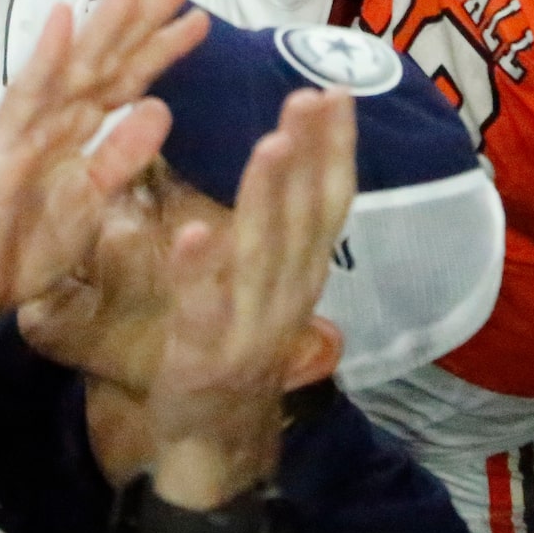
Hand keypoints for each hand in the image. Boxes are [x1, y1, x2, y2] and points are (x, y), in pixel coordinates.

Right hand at [0, 0, 204, 327]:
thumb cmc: (20, 247)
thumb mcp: (89, 203)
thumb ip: (120, 158)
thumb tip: (161, 109)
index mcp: (77, 133)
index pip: (126, 81)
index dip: (159, 48)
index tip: (198, 15)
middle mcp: (54, 119)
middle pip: (106, 60)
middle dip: (140, 17)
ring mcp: (26, 128)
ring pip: (74, 66)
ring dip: (103, 19)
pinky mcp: (2, 147)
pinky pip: (27, 97)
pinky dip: (46, 56)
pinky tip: (64, 17)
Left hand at [146, 85, 354, 505]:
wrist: (216, 443)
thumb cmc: (237, 343)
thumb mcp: (271, 282)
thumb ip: (284, 225)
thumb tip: (295, 148)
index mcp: (302, 271)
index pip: (329, 201)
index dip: (336, 147)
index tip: (337, 89)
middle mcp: (287, 294)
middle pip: (303, 217)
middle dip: (309, 154)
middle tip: (310, 96)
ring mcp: (250, 328)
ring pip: (263, 255)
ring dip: (268, 199)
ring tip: (269, 145)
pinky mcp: (204, 357)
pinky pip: (203, 310)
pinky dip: (202, 274)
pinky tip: (196, 234)